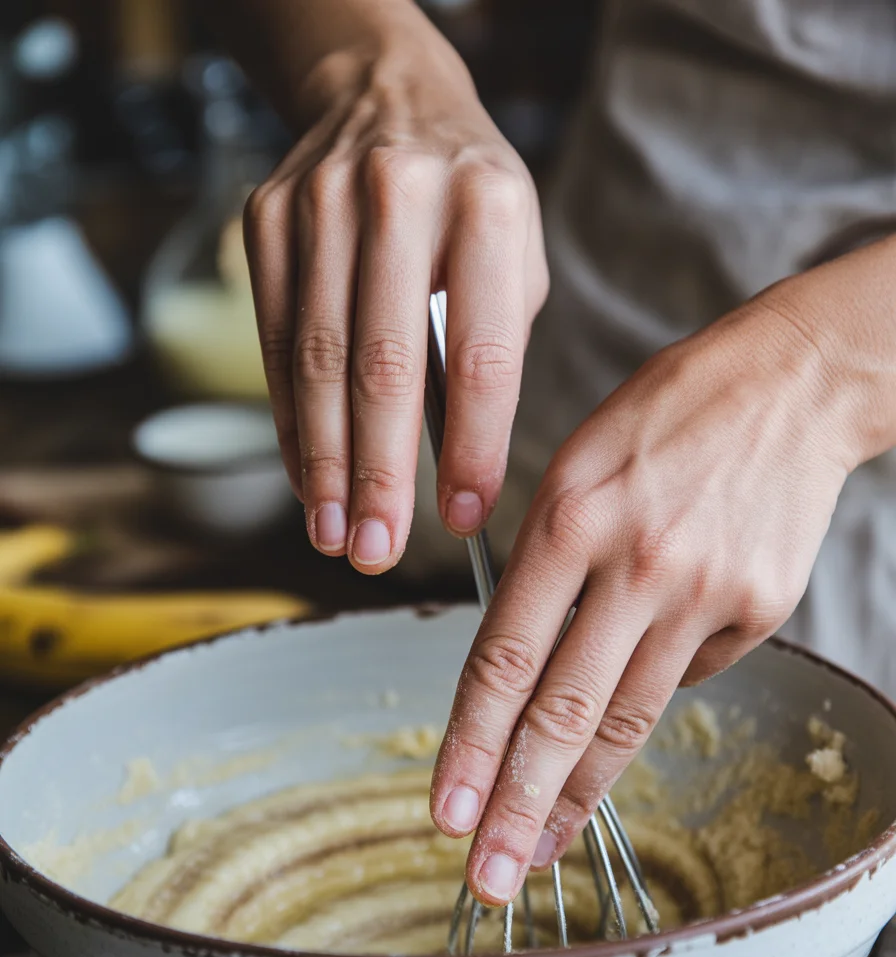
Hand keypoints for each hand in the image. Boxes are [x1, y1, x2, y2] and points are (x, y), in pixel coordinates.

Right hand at [243, 20, 546, 571]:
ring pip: (319, 363)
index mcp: (488, 205)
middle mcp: (399, 196)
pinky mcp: (268, 223)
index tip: (463, 518)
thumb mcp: (514, 258)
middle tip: (378, 551)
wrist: (386, 96)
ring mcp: (320, 205)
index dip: (471, 449)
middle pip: (384, 368)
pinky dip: (292, 422)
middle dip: (380, 476)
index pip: (482, 356)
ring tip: (336, 534)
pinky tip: (305, 478)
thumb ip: (491, 353)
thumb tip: (453, 473)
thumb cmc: (468, 199)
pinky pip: (276, 345)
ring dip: (325, 464)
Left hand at [430, 281, 871, 906]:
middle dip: (519, 807)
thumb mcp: (573, 467)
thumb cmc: (663, 417)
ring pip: (628, 718)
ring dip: (579, 796)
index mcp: (568, 518)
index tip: (447, 809)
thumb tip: (530, 666)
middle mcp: (634, 563)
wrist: (790, 384)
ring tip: (541, 853)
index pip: (504, 658)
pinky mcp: (758, 609)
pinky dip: (652, 693)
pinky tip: (636, 691)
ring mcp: (702, 592)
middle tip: (486, 879)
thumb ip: (545, 568)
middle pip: (565, 712)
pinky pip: (689, 676)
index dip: (472, 745)